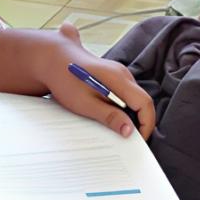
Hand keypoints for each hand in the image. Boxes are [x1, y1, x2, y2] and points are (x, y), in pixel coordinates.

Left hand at [40, 22, 156, 138]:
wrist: (52, 60)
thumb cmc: (66, 80)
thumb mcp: (86, 104)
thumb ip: (109, 116)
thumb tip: (129, 130)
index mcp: (119, 79)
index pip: (145, 103)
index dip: (146, 123)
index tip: (139, 139)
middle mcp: (123, 74)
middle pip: (141, 101)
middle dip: (139, 121)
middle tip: (126, 138)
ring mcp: (118, 73)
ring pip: (134, 98)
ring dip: (129, 114)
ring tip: (115, 127)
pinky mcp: (112, 75)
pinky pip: (125, 94)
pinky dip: (122, 107)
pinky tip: (107, 113)